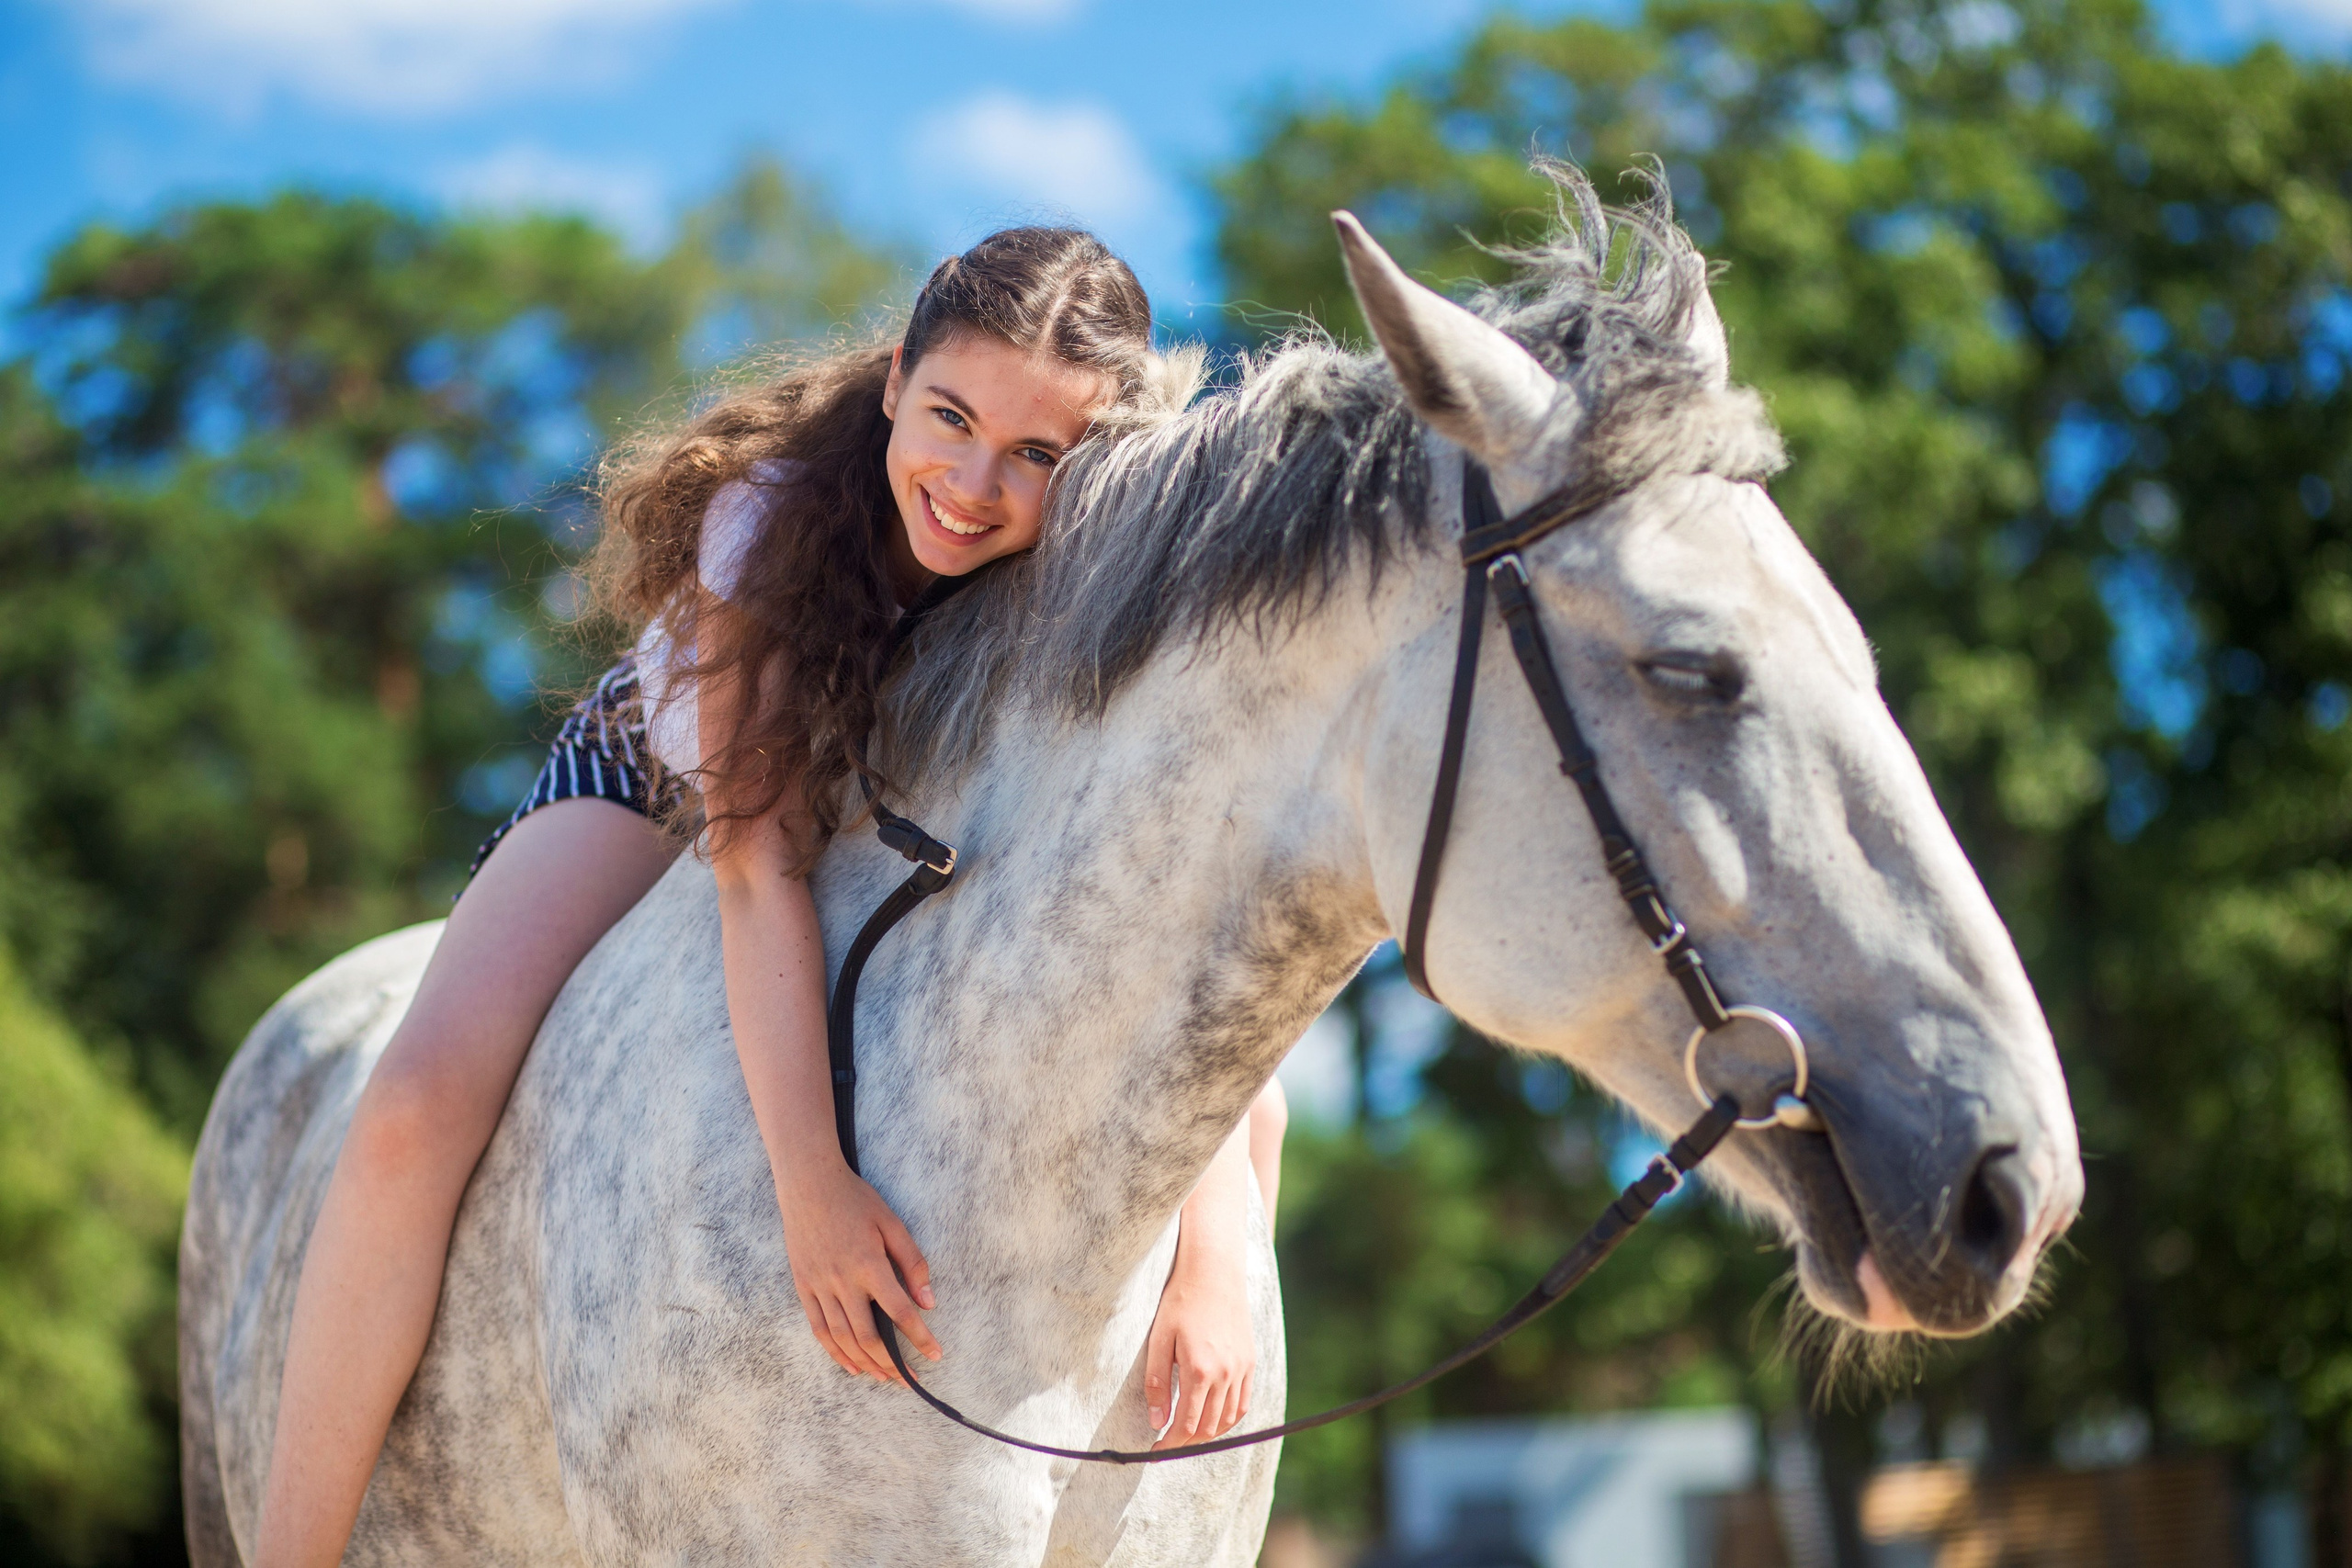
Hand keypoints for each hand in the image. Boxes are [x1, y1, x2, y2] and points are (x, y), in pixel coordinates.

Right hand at [773, 1160, 941, 1382]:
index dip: (919, 1338)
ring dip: (866, 1363)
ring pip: (843, 1338)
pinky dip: (835, 1352)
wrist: (809, 1185)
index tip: (935, 1356)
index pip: (899, 1312)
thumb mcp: (892, 1223)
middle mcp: (843, 1281)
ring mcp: (820, 1287)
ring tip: (884, 1378)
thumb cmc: (855, 1201)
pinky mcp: (803, 1287)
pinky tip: (852, 1366)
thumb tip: (928, 1302)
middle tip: (909, 1381)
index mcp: (869, 1264)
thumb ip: (912, 1263)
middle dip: (892, 1363)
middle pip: (869, 1336)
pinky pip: (819, 1329)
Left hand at [1143, 1242, 1255, 1448]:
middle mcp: (1225, 1374)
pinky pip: (1243, 1403)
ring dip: (1208, 1435)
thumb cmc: (1180, 1302)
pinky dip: (1228, 1419)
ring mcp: (1242, 1369)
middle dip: (1186, 1443)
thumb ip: (1157, 1384)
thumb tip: (1156, 1422)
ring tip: (1187, 1436)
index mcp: (1200, 1371)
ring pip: (1228, 1420)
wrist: (1213, 1272)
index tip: (1155, 1452)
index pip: (1187, 1425)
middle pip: (1208, 1428)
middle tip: (1167, 1445)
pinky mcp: (1250, 1361)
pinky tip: (1213, 1419)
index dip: (1170, 1444)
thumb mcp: (1159, 1340)